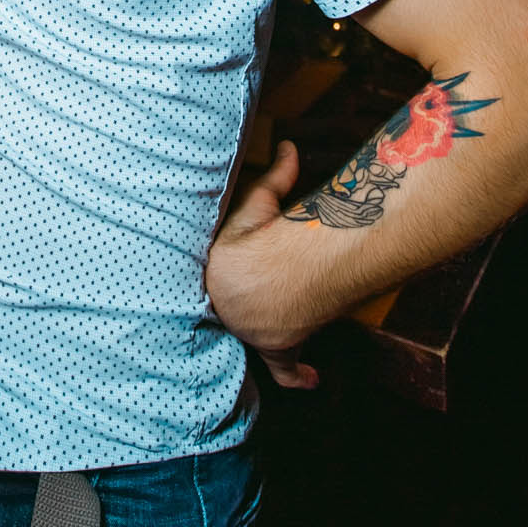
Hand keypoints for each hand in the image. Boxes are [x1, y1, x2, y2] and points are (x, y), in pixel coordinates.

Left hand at [206, 141, 318, 391]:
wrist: (270, 275)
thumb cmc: (261, 236)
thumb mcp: (262, 201)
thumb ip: (276, 176)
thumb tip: (289, 145)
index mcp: (218, 274)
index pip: (215, 282)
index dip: (220, 282)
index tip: (226, 280)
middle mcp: (230, 309)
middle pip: (233, 313)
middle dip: (239, 309)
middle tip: (252, 302)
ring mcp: (253, 331)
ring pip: (256, 337)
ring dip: (262, 337)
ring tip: (269, 331)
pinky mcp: (279, 347)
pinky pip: (287, 368)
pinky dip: (298, 377)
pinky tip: (312, 380)